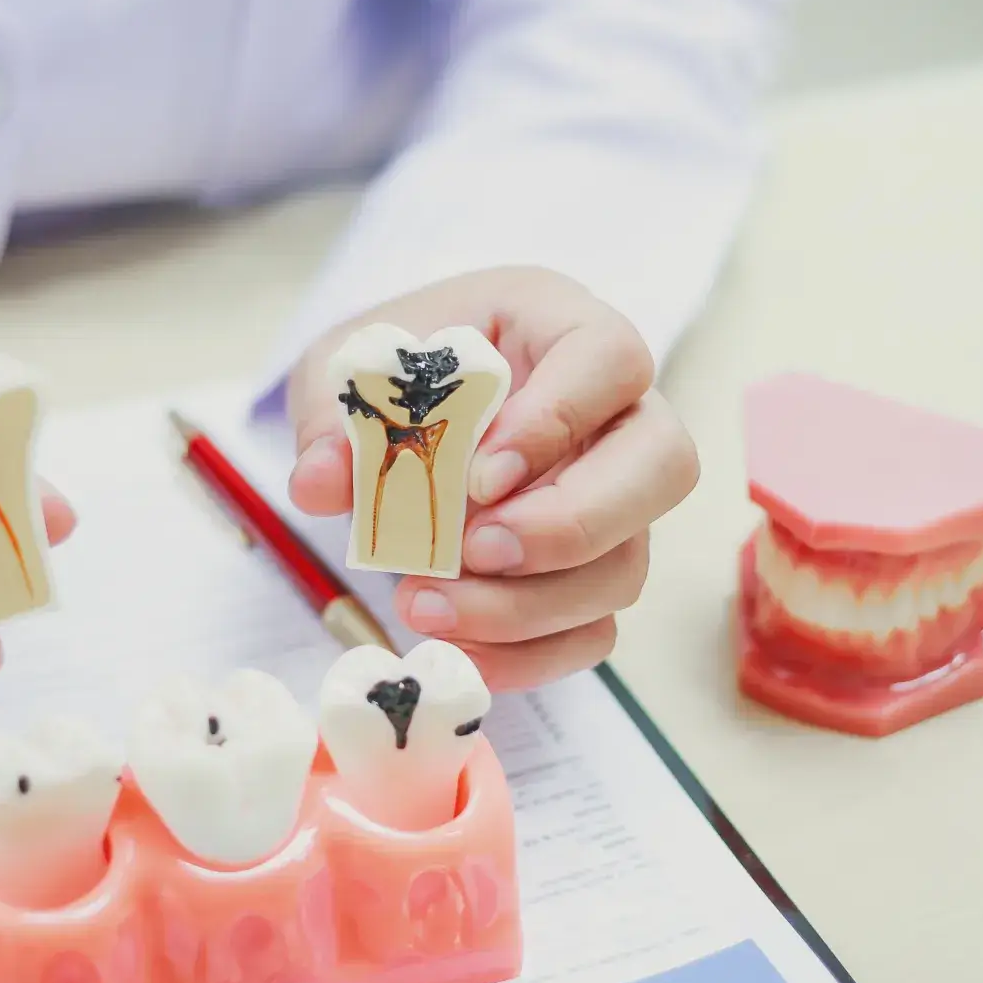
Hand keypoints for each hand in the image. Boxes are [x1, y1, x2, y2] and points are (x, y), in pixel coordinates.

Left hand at [286, 267, 698, 690]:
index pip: (611, 359)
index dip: (558, 421)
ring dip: (530, 605)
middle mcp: (616, 414)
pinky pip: (594, 628)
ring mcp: (616, 499)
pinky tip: (459, 649)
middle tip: (475, 550)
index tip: (479, 475)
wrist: (394, 406)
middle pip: (663, 466)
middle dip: (572, 524)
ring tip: (424, 605)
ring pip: (627, 562)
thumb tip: (319, 483)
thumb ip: (334, 416)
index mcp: (562, 328)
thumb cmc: (393, 367)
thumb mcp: (346, 369)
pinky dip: (529, 654)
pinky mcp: (592, 571)